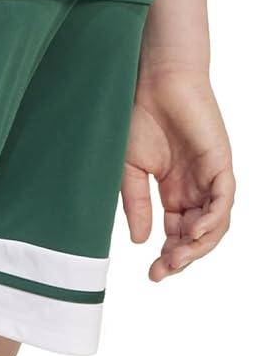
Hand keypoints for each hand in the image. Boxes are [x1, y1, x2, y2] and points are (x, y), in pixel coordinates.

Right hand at [121, 70, 234, 280]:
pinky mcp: (220, 163)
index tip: (153, 274)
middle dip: (182, 258)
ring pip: (215, 224)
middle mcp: (195, 189)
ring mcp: (210, 177)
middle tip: (163, 271)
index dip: (168, 257)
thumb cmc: (139, 117)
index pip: (177, 235)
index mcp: (174, 192)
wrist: (154, 81)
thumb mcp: (130, 172)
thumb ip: (138, 206)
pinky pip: (224, 201)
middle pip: (197, 236)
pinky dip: (213, 220)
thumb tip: (141, 242)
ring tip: (177, 258)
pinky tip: (195, 233)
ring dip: (198, 246)